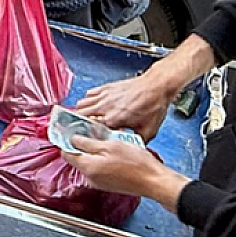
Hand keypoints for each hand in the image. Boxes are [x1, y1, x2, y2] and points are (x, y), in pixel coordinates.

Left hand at [61, 137, 189, 211]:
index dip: (68, 141)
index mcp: (88, 167)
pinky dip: (103, 161)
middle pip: (78, 159)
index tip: (72, 132)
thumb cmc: (136, 162)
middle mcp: (90, 178)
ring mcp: (99, 183)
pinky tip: (115, 155)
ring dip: (95, 153)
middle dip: (84, 146)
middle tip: (96, 135)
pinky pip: (99, 170)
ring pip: (89, 164)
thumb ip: (88, 143)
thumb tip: (73, 139)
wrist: (153, 181)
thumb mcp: (110, 145)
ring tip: (110, 144)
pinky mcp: (108, 185)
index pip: (67, 154)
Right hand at [76, 34, 217, 139]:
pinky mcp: (106, 87)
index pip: (90, 128)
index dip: (85, 135)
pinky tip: (94, 106)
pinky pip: (89, 94)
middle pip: (80, 115)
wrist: (157, 86)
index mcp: (113, 119)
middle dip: (79, 124)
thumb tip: (132, 150)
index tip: (85, 139)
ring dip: (82, 112)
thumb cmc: (153, 105)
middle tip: (81, 130)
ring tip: (86, 119)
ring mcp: (104, 95)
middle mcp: (105, 106)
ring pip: (81, 104)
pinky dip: (87, 100)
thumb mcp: (149, 130)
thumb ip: (138, 142)